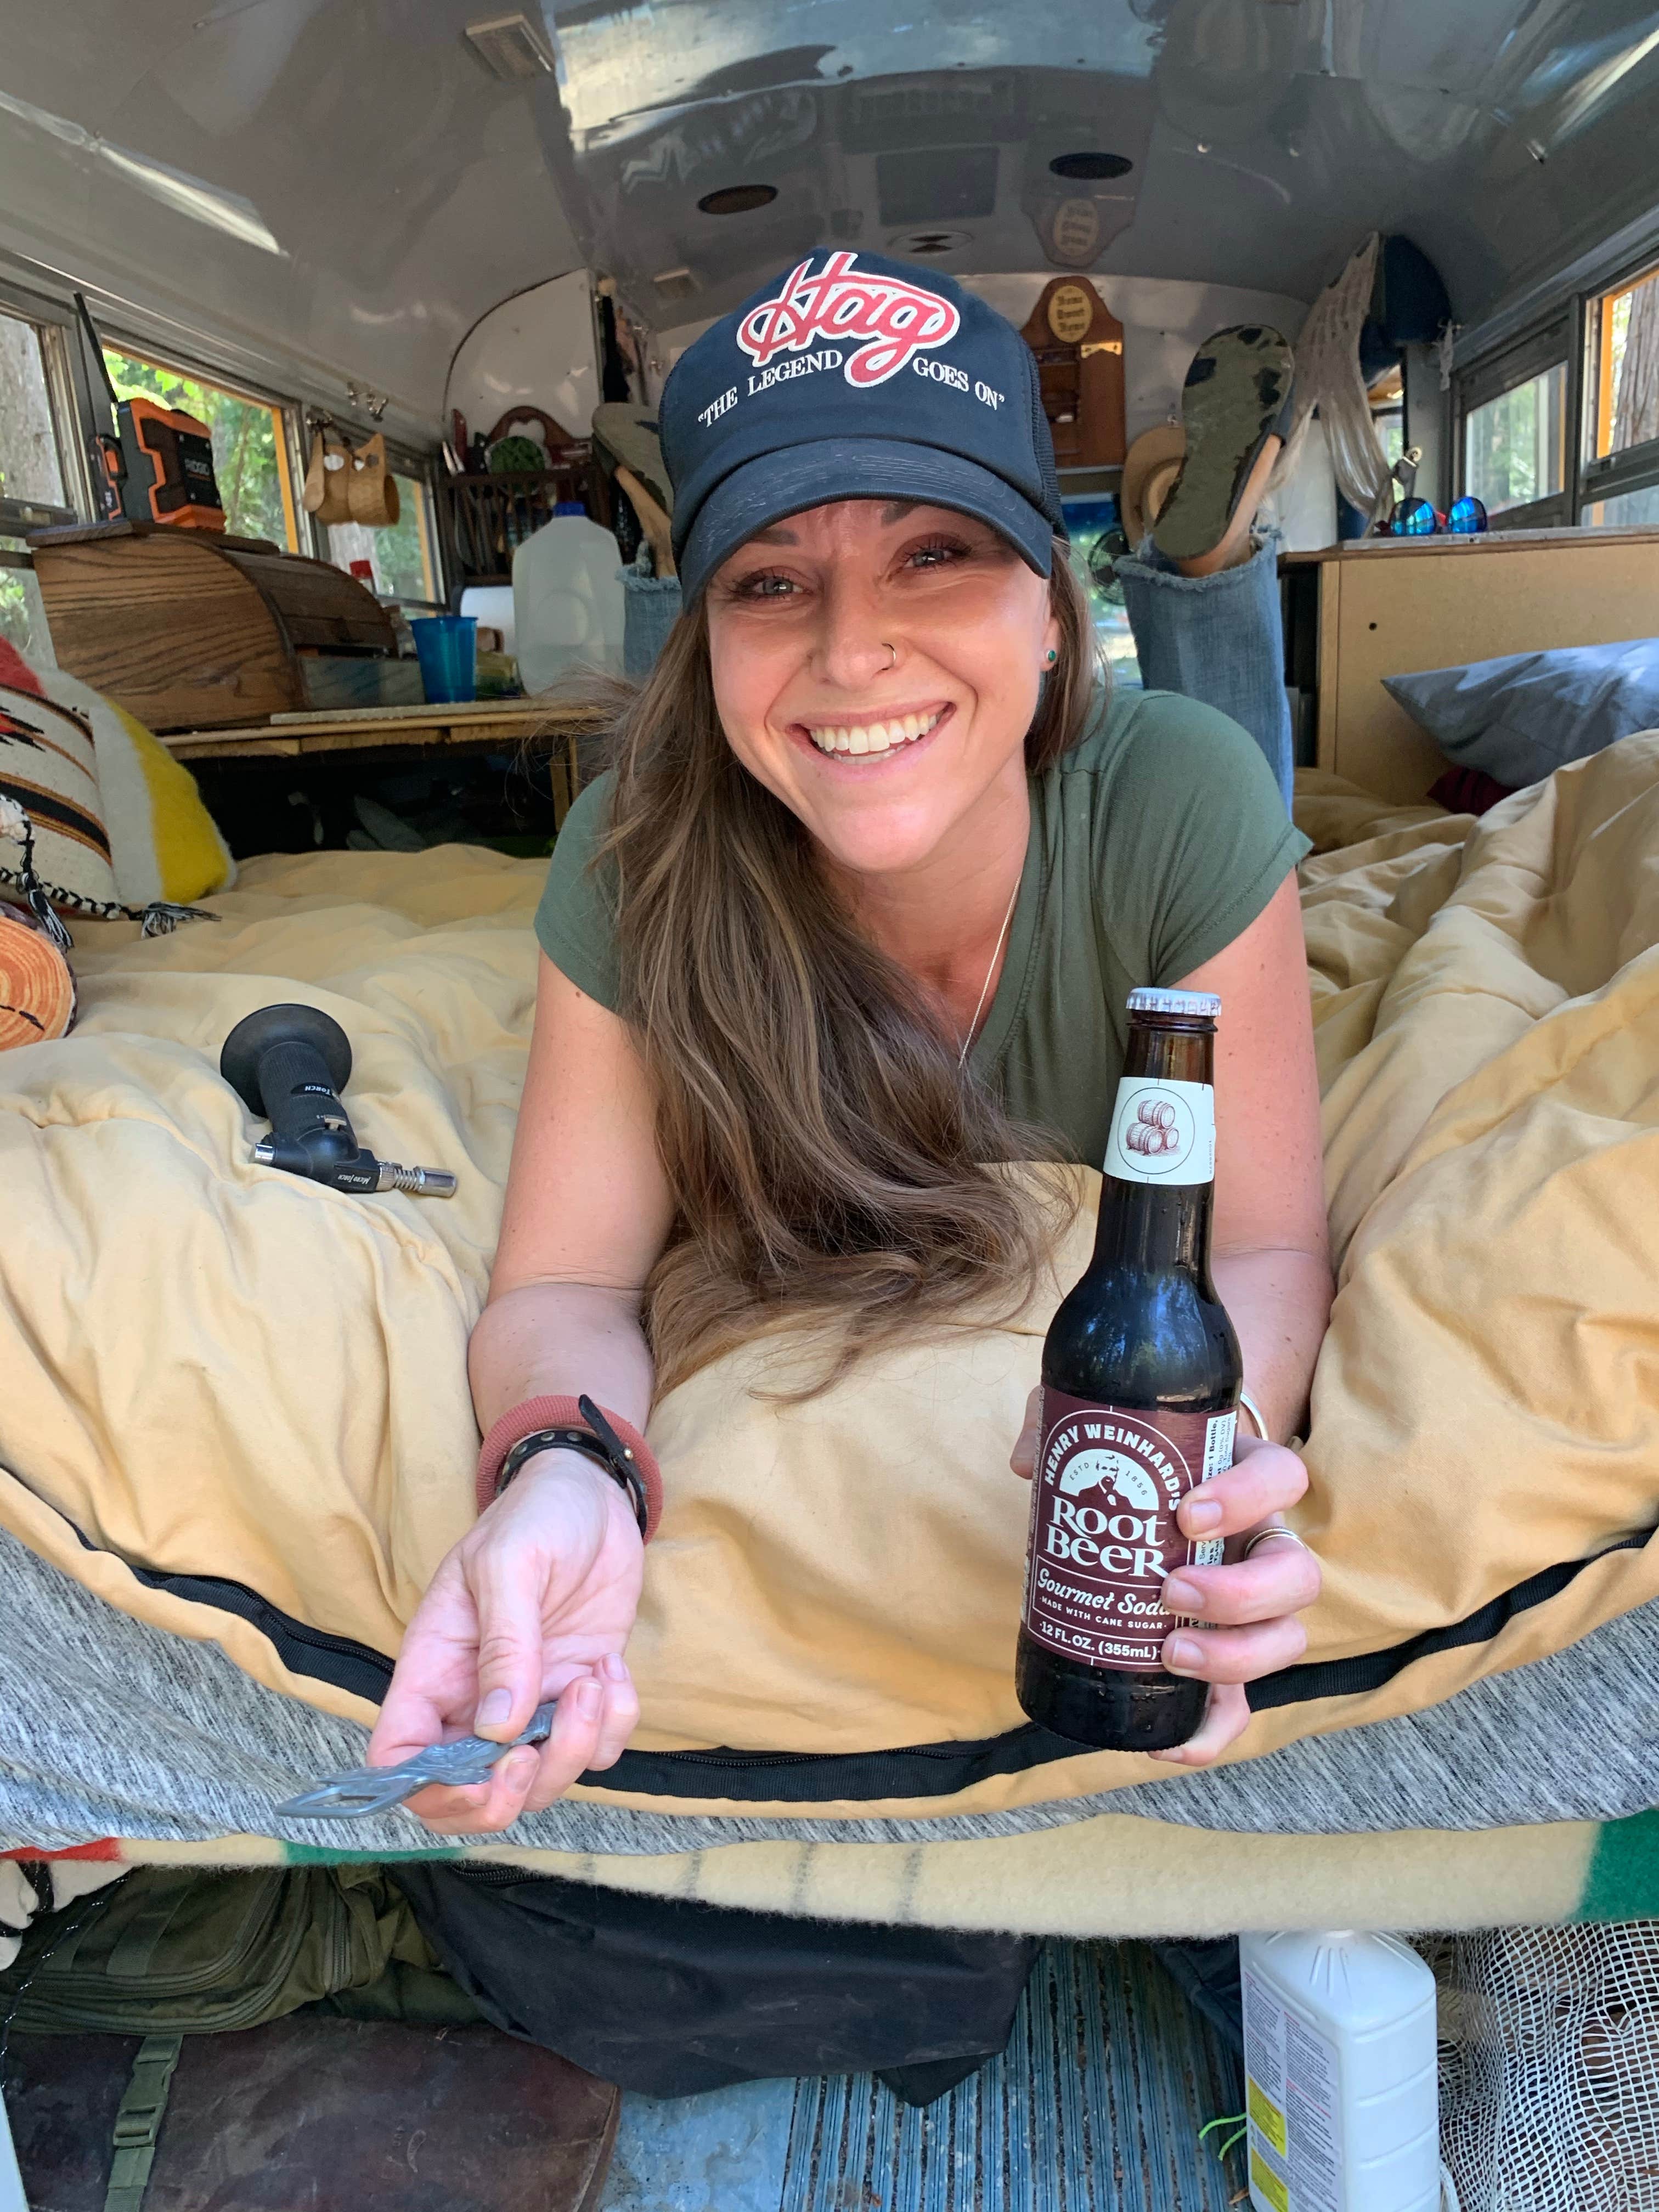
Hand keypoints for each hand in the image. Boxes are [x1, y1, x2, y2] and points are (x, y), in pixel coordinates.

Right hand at [367, 1451, 643, 1833]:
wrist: (592, 1495)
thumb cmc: (533, 1517)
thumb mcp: (509, 1564)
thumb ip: (504, 1645)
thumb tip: (498, 1731)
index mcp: (434, 1671)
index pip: (399, 1759)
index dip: (427, 1790)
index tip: (479, 1775)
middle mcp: (476, 1701)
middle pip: (472, 1796)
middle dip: (510, 1795)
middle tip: (540, 1748)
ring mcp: (533, 1703)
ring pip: (542, 1782)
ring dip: (575, 1749)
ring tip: (594, 1680)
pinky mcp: (580, 1696)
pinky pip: (598, 1749)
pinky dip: (615, 1725)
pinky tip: (613, 1668)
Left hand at [1010, 1391, 1318, 1765]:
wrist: (1144, 1492)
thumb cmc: (1130, 1453)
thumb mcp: (1099, 1422)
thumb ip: (1061, 1422)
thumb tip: (1030, 1462)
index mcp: (1246, 1479)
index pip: (1281, 1479)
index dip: (1247, 1497)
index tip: (1186, 1514)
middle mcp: (1263, 1544)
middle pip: (1297, 1575)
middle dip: (1241, 1594)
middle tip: (1172, 1594)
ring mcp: (1251, 1608)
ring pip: (1285, 1640)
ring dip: (1236, 1658)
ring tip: (1169, 1654)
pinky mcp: (1223, 1658)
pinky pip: (1238, 1706)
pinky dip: (1210, 1731)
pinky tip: (1161, 1741)